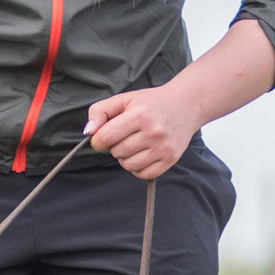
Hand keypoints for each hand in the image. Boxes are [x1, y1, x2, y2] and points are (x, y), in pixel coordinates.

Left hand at [85, 82, 202, 179]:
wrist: (186, 105)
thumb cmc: (151, 102)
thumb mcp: (124, 99)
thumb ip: (100, 111)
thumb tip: (89, 132)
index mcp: (140, 115)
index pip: (106, 137)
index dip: (98, 140)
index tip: (102, 138)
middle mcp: (153, 132)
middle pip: (116, 152)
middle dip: (115, 146)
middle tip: (125, 136)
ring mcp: (164, 147)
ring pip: (128, 165)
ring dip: (126, 158)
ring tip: (134, 144)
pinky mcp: (171, 159)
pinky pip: (143, 174)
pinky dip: (138, 168)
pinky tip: (142, 154)